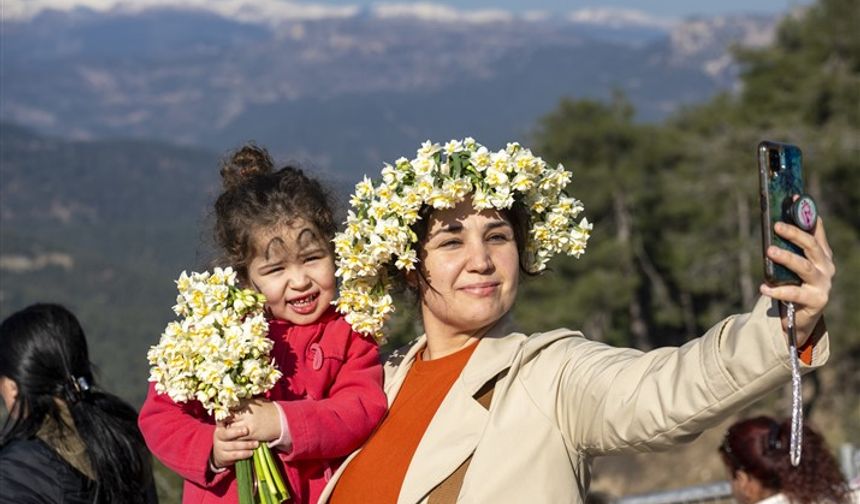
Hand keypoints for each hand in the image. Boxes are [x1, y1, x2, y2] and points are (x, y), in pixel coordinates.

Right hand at [211, 421, 257, 468]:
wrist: (222, 454)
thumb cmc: (231, 438)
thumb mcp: (231, 429)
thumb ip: (235, 422)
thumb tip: (243, 408)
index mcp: (220, 428)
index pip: (223, 422)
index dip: (230, 420)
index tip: (239, 421)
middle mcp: (217, 437)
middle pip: (226, 434)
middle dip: (237, 432)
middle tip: (247, 430)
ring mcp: (219, 447)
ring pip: (233, 445)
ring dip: (246, 444)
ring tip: (256, 443)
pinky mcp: (223, 457)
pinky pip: (234, 455)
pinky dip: (243, 454)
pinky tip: (251, 452)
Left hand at [228, 398, 281, 442]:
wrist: (283, 420)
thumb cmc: (271, 410)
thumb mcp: (259, 402)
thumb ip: (247, 402)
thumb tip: (235, 402)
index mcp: (247, 403)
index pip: (230, 406)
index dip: (225, 410)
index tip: (223, 413)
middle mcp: (246, 413)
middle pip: (228, 417)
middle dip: (224, 421)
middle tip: (222, 424)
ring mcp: (248, 424)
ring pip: (231, 429)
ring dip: (227, 431)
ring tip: (226, 432)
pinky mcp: (251, 434)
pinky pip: (238, 437)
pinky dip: (234, 438)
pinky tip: (234, 438)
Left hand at [759, 216, 834, 345]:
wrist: (801, 317)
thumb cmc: (795, 284)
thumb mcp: (793, 264)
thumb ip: (788, 248)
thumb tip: (772, 223)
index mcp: (821, 254)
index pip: (816, 230)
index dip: (807, 214)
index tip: (794, 197)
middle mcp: (825, 267)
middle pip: (811, 246)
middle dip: (794, 234)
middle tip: (776, 225)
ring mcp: (823, 284)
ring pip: (804, 267)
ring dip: (786, 257)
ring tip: (769, 251)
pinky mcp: (816, 301)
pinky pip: (794, 293)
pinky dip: (777, 290)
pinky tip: (763, 287)